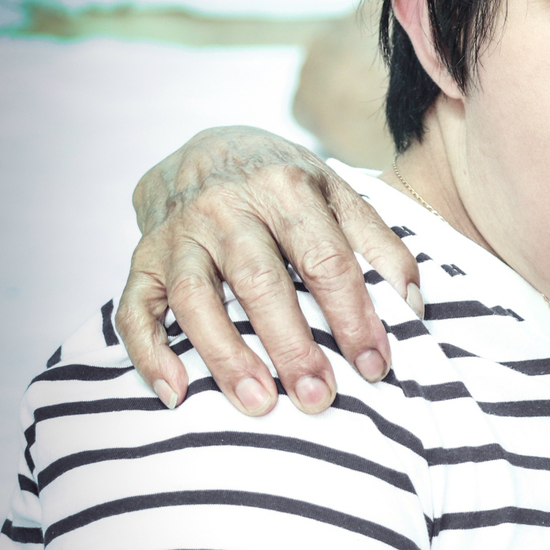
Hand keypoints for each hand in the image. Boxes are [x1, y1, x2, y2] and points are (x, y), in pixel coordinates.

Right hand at [116, 127, 421, 418]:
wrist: (207, 145)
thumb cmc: (283, 183)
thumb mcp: (338, 194)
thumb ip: (380, 244)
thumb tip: (413, 306)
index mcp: (285, 186)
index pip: (326, 260)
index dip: (353, 317)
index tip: (375, 366)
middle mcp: (226, 206)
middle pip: (261, 283)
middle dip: (293, 347)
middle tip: (320, 399)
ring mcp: (179, 233)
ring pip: (197, 300)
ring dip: (227, 357)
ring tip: (259, 404)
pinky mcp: (143, 257)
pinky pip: (136, 308)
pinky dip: (149, 353)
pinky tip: (176, 393)